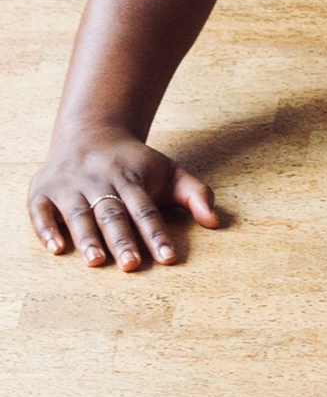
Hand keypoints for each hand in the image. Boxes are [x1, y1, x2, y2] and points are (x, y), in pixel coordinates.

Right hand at [28, 126, 217, 271]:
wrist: (90, 132)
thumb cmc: (134, 163)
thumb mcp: (168, 171)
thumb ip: (195, 194)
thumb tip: (215, 222)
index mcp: (131, 177)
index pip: (146, 209)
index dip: (157, 233)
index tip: (168, 258)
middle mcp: (99, 181)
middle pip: (112, 213)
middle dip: (122, 238)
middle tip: (131, 264)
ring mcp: (69, 186)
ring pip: (78, 213)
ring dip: (87, 237)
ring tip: (96, 261)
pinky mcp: (42, 191)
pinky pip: (41, 210)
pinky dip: (47, 228)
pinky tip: (57, 248)